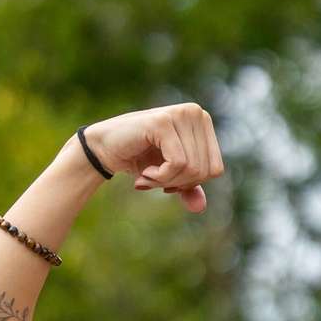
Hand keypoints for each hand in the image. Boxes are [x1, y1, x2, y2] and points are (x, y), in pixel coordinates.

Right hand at [81, 104, 223, 212]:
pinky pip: (177, 164)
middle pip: (205, 170)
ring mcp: (180, 114)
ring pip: (192, 168)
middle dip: (179, 184)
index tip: (169, 180)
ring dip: (166, 181)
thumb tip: (200, 207)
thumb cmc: (140, 159)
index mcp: (203, 122)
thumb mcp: (170, 176)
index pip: (215, 169)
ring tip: (148, 176)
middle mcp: (196, 113)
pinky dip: (160, 177)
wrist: (104, 149)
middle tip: (155, 180)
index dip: (192, 183)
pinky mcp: (163, 122)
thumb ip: (188, 188)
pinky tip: (145, 173)